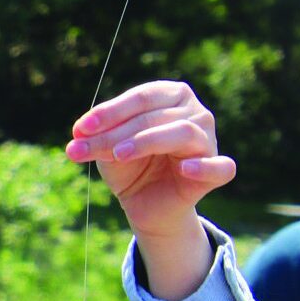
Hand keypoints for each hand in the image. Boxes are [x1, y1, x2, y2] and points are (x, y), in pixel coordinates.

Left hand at [66, 81, 235, 300]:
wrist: (145, 204)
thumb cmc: (130, 167)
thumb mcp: (108, 150)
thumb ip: (99, 138)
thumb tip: (79, 134)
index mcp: (171, 96)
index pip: (142, 97)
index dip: (109, 112)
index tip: (79, 129)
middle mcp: (195, 112)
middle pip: (154, 116)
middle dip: (115, 133)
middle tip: (83, 148)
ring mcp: (208, 140)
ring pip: (182, 132)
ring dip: (146, 141)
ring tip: (118, 155)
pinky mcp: (216, 171)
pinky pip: (220, 167)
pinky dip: (204, 167)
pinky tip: (185, 169)